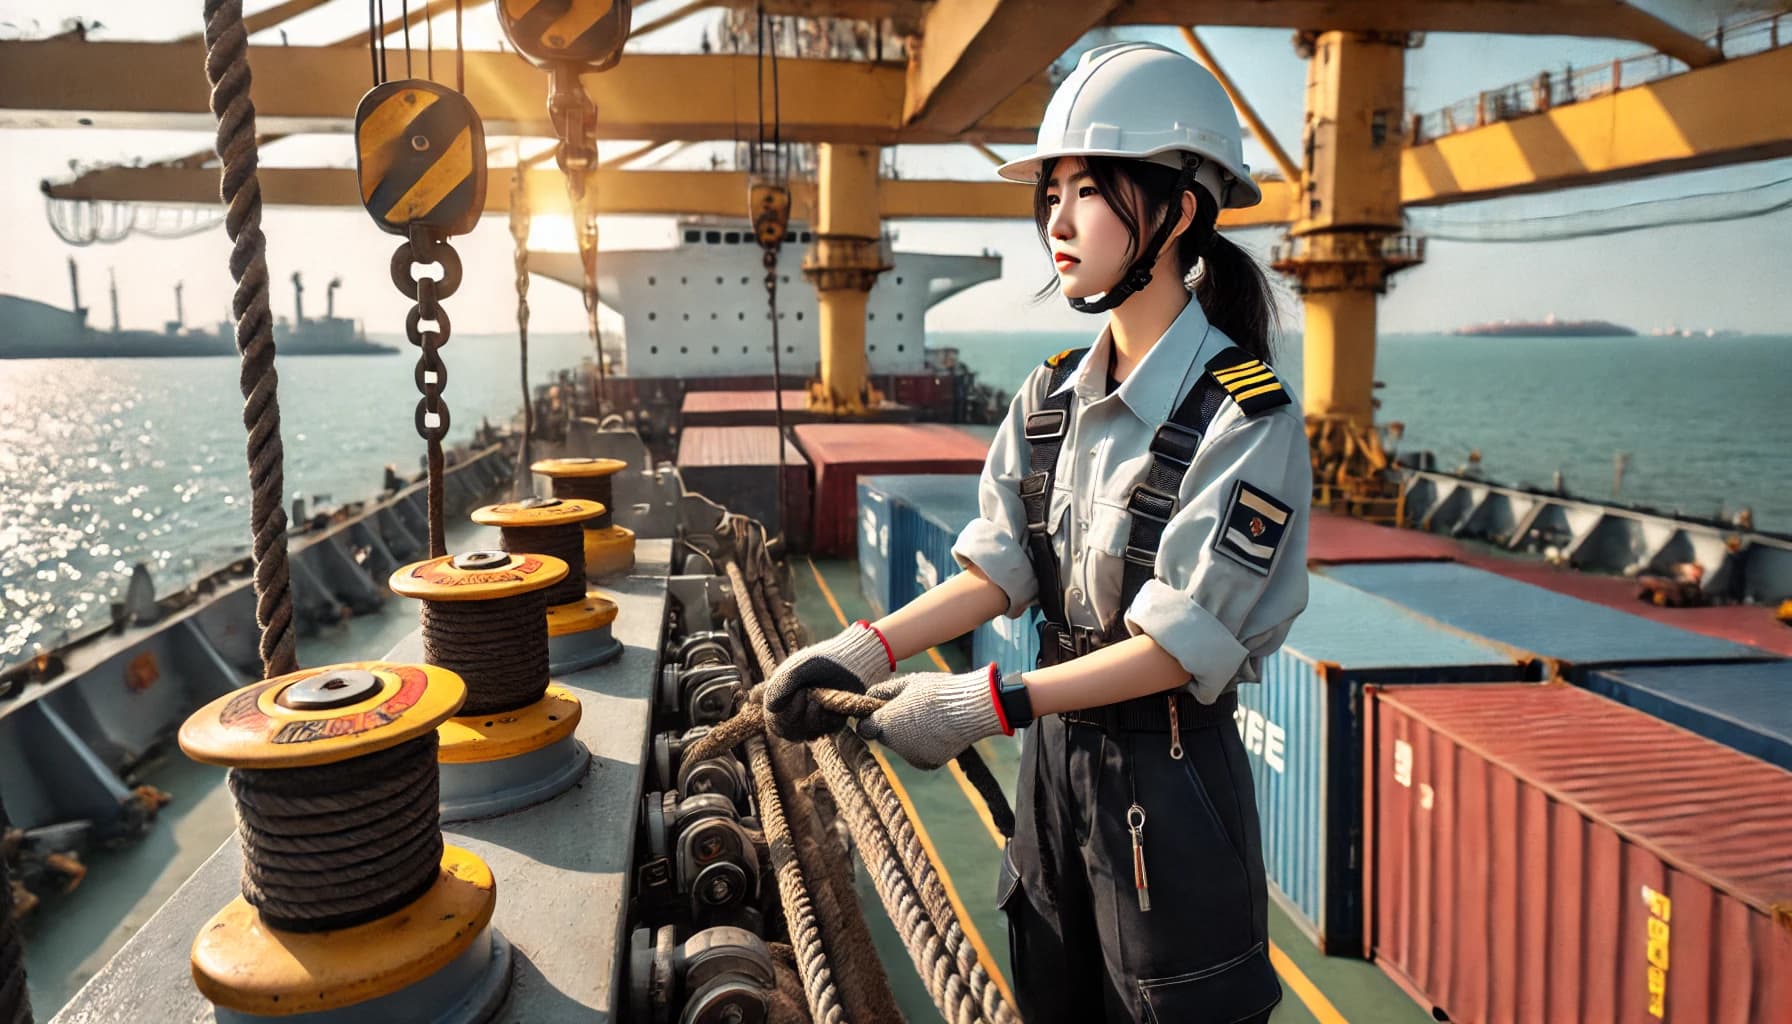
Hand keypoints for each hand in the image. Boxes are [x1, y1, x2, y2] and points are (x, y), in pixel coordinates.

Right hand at [764, 621, 896, 739]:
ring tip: (824, 696)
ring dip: (815, 717)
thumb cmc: (822, 660)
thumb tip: (771, 708)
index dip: (784, 713)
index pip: (774, 719)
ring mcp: (813, 718)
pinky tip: (835, 701)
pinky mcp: (831, 722)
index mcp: (782, 696)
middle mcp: (794, 710)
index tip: (801, 692)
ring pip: (807, 734)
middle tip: (813, 695)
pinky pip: (827, 730)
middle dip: (799, 716)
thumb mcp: (799, 668)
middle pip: (788, 731)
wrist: (853, 660)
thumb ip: (782, 685)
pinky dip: (830, 718)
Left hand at [857, 665, 1005, 769]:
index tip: (882, 711)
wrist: (968, 710)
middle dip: (893, 727)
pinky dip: (927, 746)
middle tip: (913, 710)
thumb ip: (883, 690)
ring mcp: (911, 756)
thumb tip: (868, 695)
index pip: (865, 728)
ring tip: (931, 719)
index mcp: (884, 722)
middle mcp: (893, 744)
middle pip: (885, 737)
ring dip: (911, 737)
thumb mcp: (908, 682)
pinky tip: (940, 731)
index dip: (872, 719)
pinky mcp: (928, 764)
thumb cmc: (937, 691)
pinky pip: (921, 754)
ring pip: (904, 747)